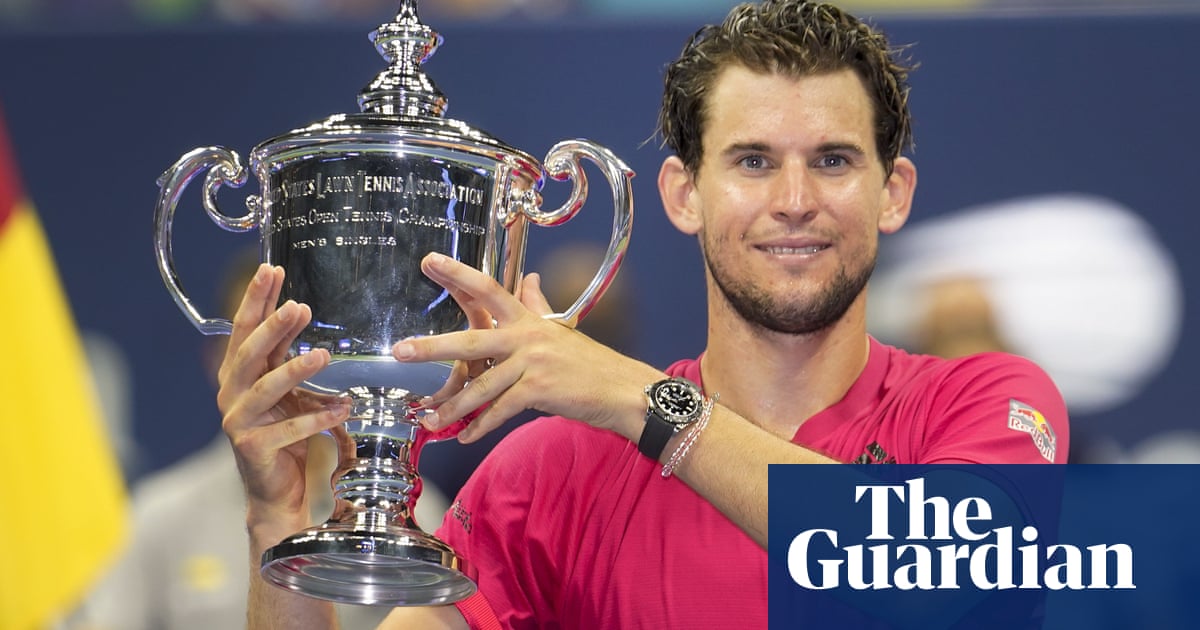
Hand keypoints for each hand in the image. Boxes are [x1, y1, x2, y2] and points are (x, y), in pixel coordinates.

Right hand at [216, 264, 349, 534]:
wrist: (279, 491)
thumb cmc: (286, 435)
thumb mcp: (289, 389)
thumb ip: (288, 355)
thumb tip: (300, 309)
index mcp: (238, 374)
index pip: (245, 329)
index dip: (256, 299)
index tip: (272, 269)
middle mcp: (232, 395)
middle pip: (249, 353)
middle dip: (272, 327)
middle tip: (297, 306)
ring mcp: (239, 423)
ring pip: (265, 389)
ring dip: (294, 370)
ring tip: (321, 356)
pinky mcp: (253, 449)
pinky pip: (288, 430)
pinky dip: (316, 418)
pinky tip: (342, 408)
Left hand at [392, 253, 659, 444]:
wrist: (623, 391)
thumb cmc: (590, 364)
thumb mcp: (560, 330)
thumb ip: (537, 305)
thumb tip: (528, 279)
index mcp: (529, 320)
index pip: (488, 289)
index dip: (457, 274)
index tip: (429, 261)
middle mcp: (527, 337)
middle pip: (472, 339)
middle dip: (432, 347)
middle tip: (400, 351)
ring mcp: (532, 364)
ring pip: (481, 386)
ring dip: (453, 407)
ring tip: (429, 420)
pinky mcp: (539, 391)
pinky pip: (499, 411)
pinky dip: (480, 426)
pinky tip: (465, 436)